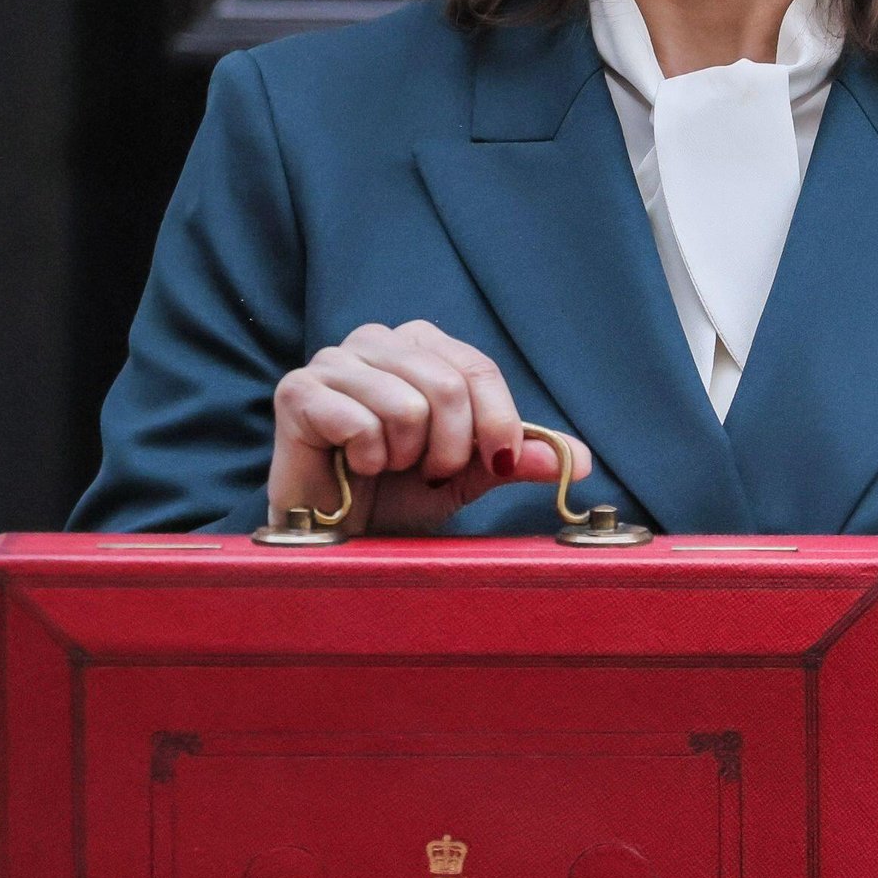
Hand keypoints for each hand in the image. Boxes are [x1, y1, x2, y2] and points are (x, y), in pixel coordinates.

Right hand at [270, 320, 587, 534]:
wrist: (337, 537)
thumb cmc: (395, 497)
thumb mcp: (467, 476)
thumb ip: (515, 458)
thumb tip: (579, 459)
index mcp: (421, 347)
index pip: (477, 368)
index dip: (498, 422)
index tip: (497, 464)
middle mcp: (377, 341)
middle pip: (448, 385)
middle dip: (450, 449)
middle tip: (425, 472)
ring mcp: (333, 361)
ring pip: (407, 405)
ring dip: (405, 457)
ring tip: (386, 467)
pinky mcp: (298, 390)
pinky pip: (360, 422)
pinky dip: (367, 460)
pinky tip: (353, 467)